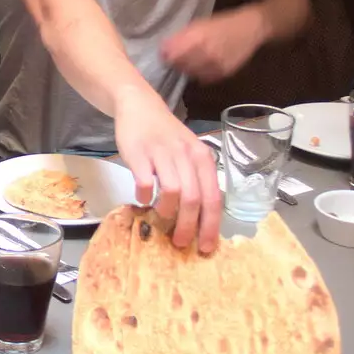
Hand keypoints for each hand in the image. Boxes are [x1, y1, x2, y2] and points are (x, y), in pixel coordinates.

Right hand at [112, 88, 221, 253]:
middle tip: (180, 242)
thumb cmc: (167, 136)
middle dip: (188, 226)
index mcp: (203, 159)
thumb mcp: (189, 153)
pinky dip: (145, 197)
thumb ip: (195, 179)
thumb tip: (199, 219)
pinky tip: (143, 199)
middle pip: (194, 199)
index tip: (206, 247)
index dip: (211, 225)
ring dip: (167, 211)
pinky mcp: (140, 153)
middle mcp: (186, 156)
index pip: (213, 198)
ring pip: (173, 192)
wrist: (140, 107)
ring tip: (160, 217)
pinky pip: (145, 182)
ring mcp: (163, 154)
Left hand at [160, 10, 266, 84]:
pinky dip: (198, 75)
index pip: (171, 53)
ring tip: (189, 62)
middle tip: (175, 58)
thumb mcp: (199, 24)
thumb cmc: (222, 23)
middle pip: (179, 65)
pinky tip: (201, 67)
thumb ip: (181, 37)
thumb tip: (164, 48)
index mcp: (197, 37)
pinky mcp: (223, 74)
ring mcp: (215, 65)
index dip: (165, 54)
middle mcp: (205, 52)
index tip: (164, 52)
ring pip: (190, 74)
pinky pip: (203, 79)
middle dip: (174, 62)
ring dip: (186, 69)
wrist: (250, 28)